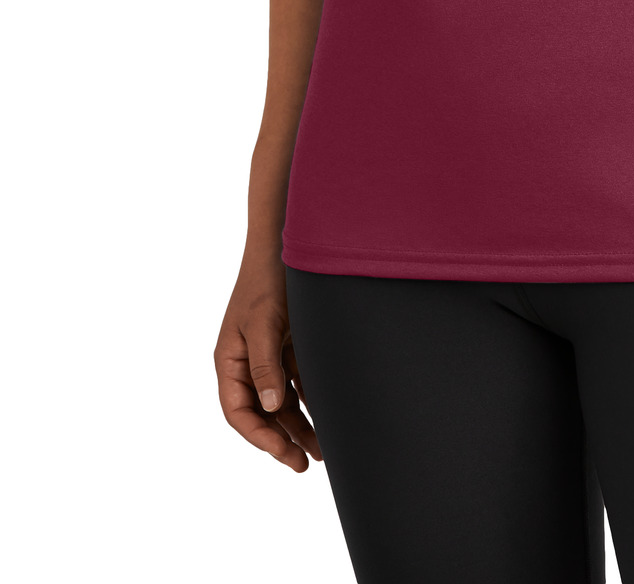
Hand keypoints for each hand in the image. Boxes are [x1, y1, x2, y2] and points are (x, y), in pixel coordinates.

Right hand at [214, 252, 322, 472]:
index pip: (238, 411)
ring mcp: (269, 355)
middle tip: (305, 463)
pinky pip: (299, 382)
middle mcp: (247, 362)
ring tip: (324, 451)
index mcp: (229, 360)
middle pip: (262, 412)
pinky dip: (312, 400)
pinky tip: (330, 415)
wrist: (285, 242)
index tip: (283, 453)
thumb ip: (265, 365)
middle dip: (282, 439)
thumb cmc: (266, 279)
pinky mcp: (290, 346)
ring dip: (301, 425)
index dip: (259, 437)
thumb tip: (270, 408)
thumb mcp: (263, 322)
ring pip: (283, 402)